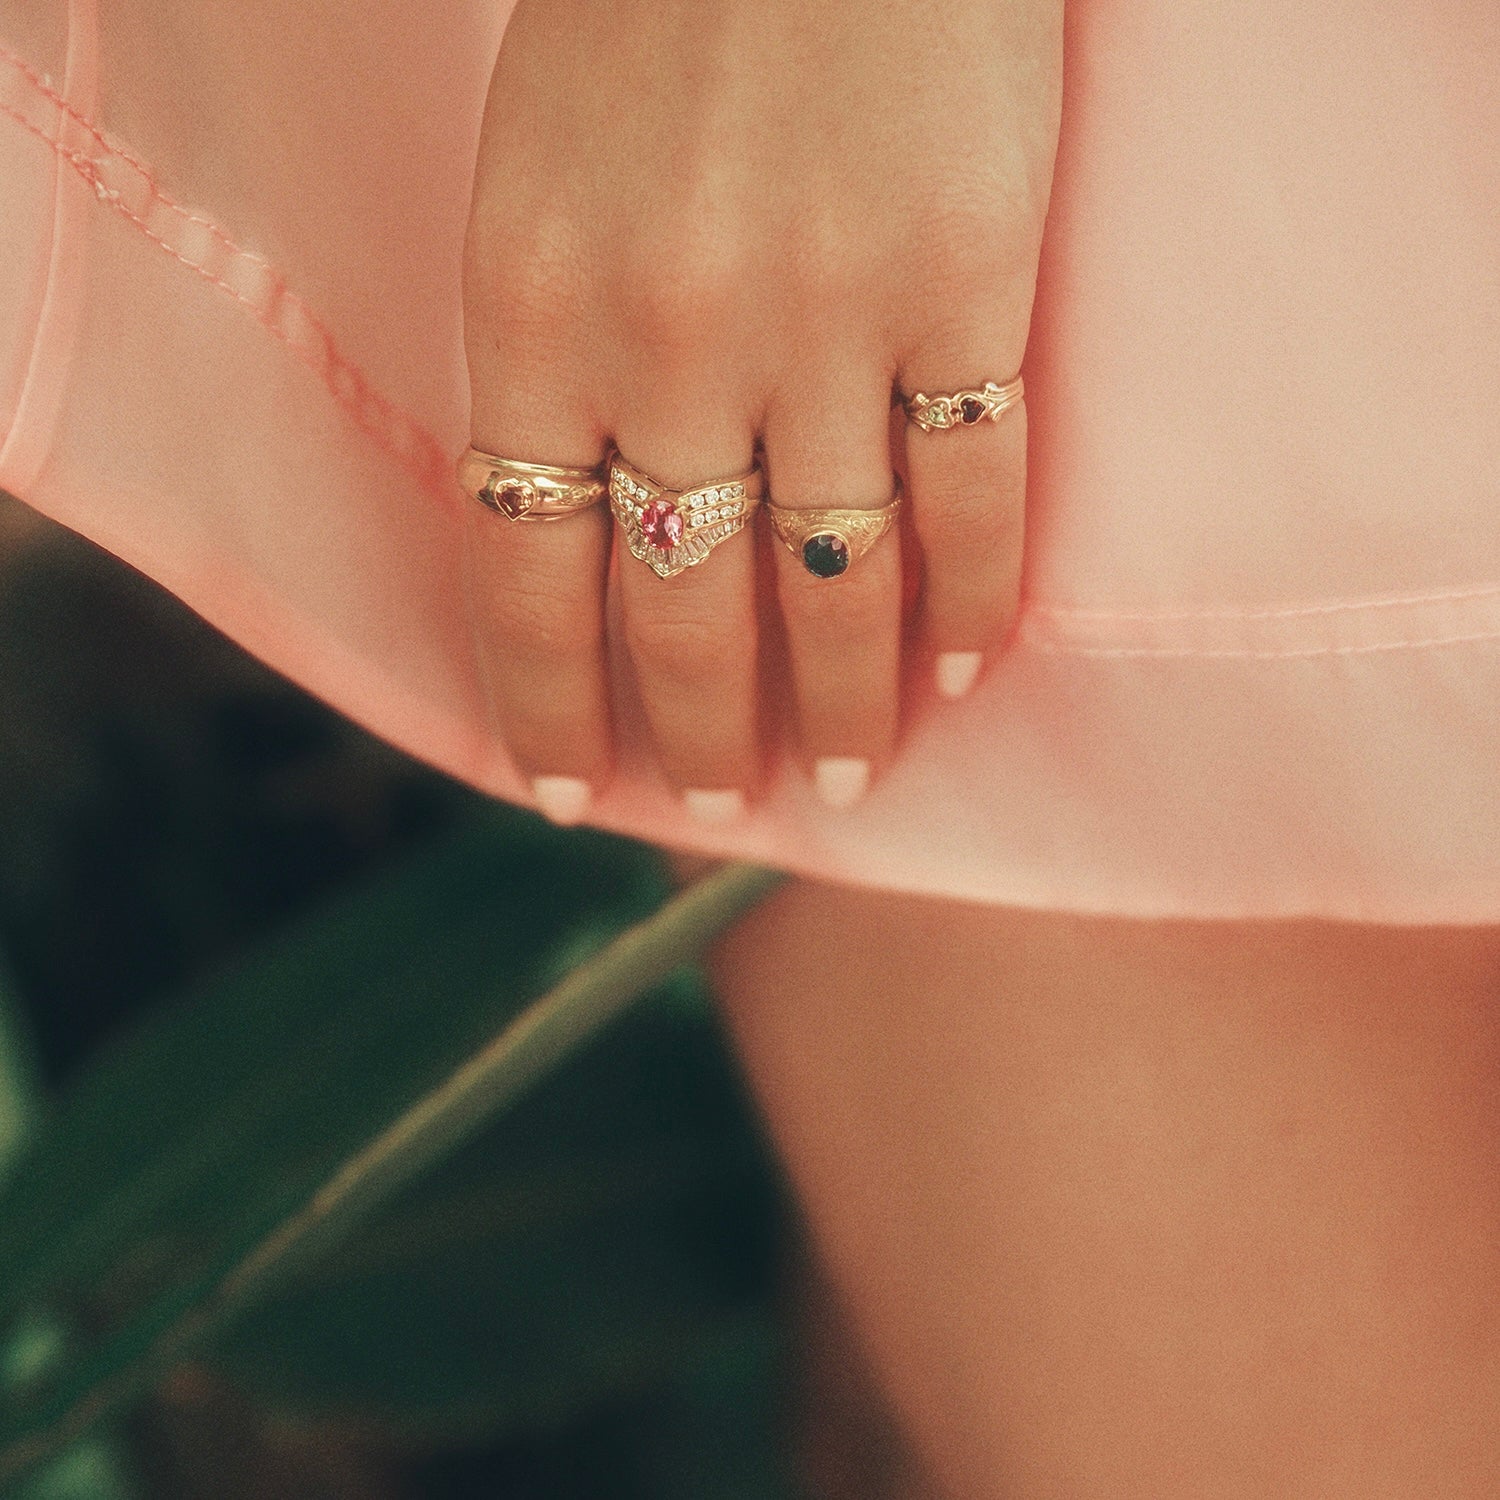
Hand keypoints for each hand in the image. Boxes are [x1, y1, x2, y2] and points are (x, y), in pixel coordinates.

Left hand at [461, 0, 1061, 820]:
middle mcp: (672, 345)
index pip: (528, 581)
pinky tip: (964, 671)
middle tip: (717, 803)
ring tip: (851, 776)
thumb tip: (592, 530)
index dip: (548, 709)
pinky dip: (970, 602)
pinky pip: (974, 494)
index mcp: (533, 318)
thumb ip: (555, 365)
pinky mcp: (968, 284)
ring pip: (834, 583)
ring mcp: (829, 319)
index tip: (572, 793)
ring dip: (845, 705)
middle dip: (700, 735)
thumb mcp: (534, 188)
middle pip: (686, 611)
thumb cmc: (649, 12)